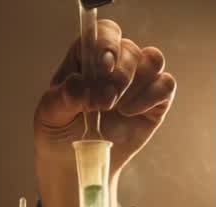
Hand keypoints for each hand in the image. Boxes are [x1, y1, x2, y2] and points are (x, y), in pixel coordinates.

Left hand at [34, 20, 176, 206]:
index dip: (106, 44)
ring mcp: (136, 82)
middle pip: (129, 49)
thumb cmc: (59, 133)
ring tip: (117, 109)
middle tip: (105, 102)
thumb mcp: (49, 115)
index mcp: (86, 59)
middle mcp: (114, 64)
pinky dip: (150, 97)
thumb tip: (79, 85)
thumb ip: (62, 98)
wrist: (75, 165)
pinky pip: (166, 84)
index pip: (103, 33)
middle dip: (119, 75)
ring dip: (136, 84)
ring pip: (153, 60)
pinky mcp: (154, 101)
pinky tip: (130, 114)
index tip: (101, 68)